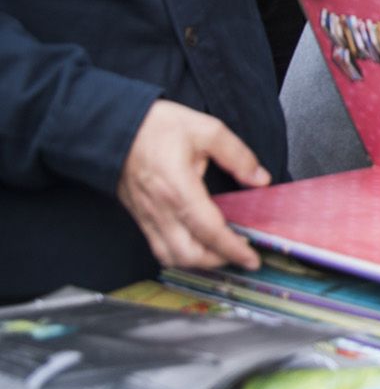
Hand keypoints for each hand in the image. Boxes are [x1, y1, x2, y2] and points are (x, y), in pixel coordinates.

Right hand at [116, 100, 269, 270]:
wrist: (111, 127)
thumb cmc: (155, 127)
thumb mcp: (206, 130)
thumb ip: (238, 156)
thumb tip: (260, 178)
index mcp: (178, 189)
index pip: (209, 231)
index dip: (233, 249)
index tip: (251, 258)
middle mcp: (160, 209)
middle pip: (189, 254)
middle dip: (218, 261)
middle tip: (240, 254)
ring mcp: (147, 216)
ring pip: (171, 256)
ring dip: (199, 261)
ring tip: (221, 252)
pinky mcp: (139, 217)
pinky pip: (158, 247)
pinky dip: (180, 254)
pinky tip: (196, 245)